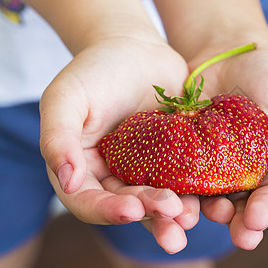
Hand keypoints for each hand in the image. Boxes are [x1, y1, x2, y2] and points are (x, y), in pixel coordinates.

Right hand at [40, 37, 198, 253]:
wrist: (134, 48)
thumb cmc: (94, 70)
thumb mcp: (66, 97)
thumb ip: (57, 138)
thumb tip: (67, 182)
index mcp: (82, 169)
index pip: (89, 202)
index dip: (107, 211)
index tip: (130, 209)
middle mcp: (114, 176)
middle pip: (129, 205)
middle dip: (150, 215)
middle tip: (172, 216)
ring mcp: (146, 169)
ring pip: (159, 199)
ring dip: (174, 213)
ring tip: (190, 219)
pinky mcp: (174, 159)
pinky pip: (185, 179)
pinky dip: (196, 190)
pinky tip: (210, 197)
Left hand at [195, 46, 267, 249]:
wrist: (221, 60)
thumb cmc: (264, 73)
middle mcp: (262, 171)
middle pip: (263, 200)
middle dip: (258, 216)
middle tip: (251, 230)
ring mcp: (230, 172)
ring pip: (232, 202)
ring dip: (229, 218)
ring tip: (227, 224)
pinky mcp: (201, 167)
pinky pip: (199, 187)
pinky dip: (196, 200)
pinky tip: (193, 207)